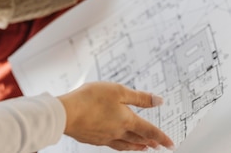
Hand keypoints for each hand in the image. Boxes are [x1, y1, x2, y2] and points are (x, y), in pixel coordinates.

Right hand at [58, 81, 174, 150]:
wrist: (66, 113)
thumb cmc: (90, 99)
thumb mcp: (117, 91)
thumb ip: (139, 97)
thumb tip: (159, 101)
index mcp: (127, 120)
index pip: (149, 130)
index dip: (162, 137)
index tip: (171, 143)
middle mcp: (118, 132)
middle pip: (138, 139)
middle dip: (149, 142)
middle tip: (158, 146)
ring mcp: (105, 137)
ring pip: (125, 145)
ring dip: (136, 147)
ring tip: (141, 148)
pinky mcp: (93, 138)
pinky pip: (111, 144)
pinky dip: (119, 145)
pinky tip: (116, 143)